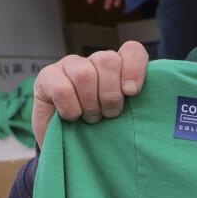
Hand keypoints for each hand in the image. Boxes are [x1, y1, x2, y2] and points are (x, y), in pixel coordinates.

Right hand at [32, 42, 148, 146]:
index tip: (132, 93)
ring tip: (91, 118)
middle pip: (108, 60)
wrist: (64, 146)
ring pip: (85, 73)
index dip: (135, 68)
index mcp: (117, 68)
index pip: (132, 50)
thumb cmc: (98, 132)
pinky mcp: (46, 77)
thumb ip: (137, 106)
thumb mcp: (123, 120)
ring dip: (90, 103)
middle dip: (111, 94)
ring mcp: (69, 66)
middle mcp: (93, 62)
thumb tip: (150, 100)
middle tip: (110, 115)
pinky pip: (62, 88)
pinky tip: (71, 117)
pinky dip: (70, 108)